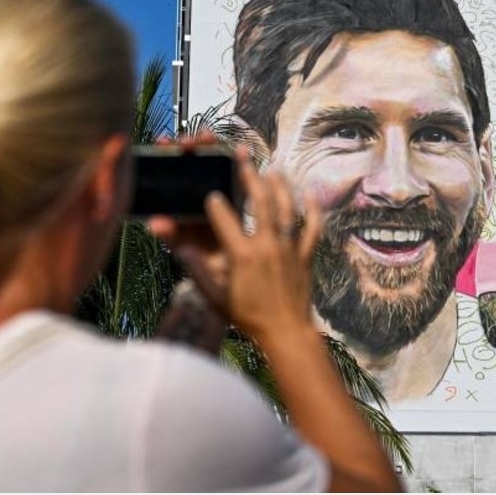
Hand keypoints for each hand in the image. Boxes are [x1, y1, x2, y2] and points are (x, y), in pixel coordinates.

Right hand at [154, 138, 321, 339]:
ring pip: (287, 209)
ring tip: (273, 170)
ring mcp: (289, 248)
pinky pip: (312, 228)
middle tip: (244, 161)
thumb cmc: (249, 318)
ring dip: (280, 187)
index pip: (224, 219)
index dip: (215, 204)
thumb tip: (181, 249)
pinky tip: (310, 195)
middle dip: (251, 178)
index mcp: (242, 255)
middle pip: (260, 203)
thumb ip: (198, 271)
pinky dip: (313, 210)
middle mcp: (267, 245)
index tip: (211, 194)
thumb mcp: (217, 297)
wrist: (286, 332)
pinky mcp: (306, 255)